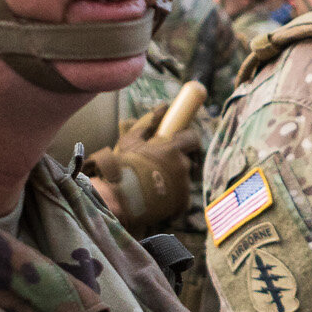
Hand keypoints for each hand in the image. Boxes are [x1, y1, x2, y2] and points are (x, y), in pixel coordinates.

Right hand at [83, 106, 203, 232]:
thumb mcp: (130, 141)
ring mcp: (184, 186)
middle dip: (177, 161)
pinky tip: (156, 197)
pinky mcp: (182, 203)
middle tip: (160, 165)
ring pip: (183, 178)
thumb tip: (163, 107)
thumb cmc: (122, 167)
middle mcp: (182, 166)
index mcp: (173, 149)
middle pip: (187, 160)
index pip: (193, 138)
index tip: (179, 141)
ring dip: (172, 178)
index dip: (187, 138)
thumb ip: (148, 123)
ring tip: (153, 184)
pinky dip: (172, 196)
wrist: (117, 200)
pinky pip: (181, 196)